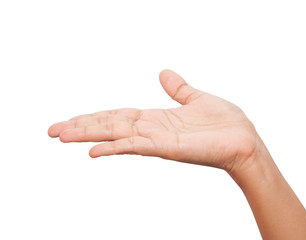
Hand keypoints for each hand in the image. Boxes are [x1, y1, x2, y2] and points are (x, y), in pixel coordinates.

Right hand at [48, 69, 257, 172]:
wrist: (244, 140)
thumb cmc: (224, 123)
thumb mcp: (196, 98)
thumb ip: (177, 88)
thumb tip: (163, 73)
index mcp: (156, 119)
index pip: (118, 116)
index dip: (94, 117)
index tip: (71, 118)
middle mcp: (152, 130)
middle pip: (110, 125)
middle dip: (80, 127)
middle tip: (52, 131)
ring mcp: (157, 140)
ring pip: (116, 135)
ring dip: (87, 136)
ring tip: (60, 136)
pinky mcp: (168, 148)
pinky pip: (136, 147)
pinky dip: (114, 148)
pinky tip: (93, 150)